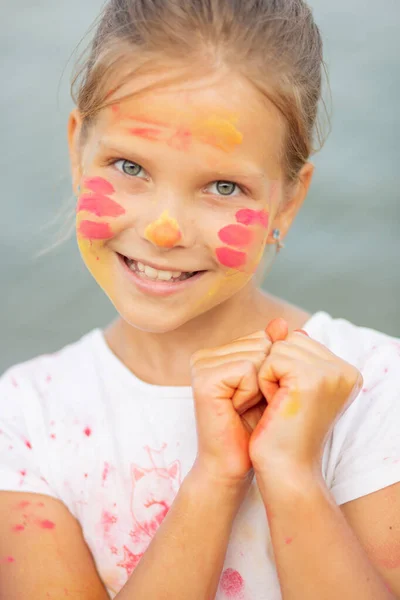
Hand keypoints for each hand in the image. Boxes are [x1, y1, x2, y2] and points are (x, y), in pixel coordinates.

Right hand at [189, 329, 270, 486]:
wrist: (233, 465)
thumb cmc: (253, 428)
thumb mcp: (269, 385)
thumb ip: (274, 352)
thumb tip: (282, 322)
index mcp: (218, 353)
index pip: (262, 338)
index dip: (272, 370)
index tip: (258, 396)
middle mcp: (206, 355)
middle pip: (261, 343)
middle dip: (268, 377)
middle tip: (250, 404)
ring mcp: (201, 365)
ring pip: (257, 354)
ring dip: (261, 386)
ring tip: (243, 407)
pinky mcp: (203, 379)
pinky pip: (247, 369)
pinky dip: (251, 392)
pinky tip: (237, 409)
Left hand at [248, 318, 363, 473]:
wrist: (285, 470)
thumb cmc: (283, 432)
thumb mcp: (288, 386)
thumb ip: (290, 352)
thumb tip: (279, 322)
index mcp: (344, 371)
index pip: (298, 341)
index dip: (282, 369)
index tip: (289, 401)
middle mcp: (345, 370)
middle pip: (289, 340)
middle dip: (275, 370)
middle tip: (283, 404)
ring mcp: (331, 373)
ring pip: (280, 348)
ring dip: (269, 376)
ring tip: (280, 405)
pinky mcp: (312, 378)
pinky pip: (271, 359)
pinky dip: (265, 382)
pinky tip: (275, 406)